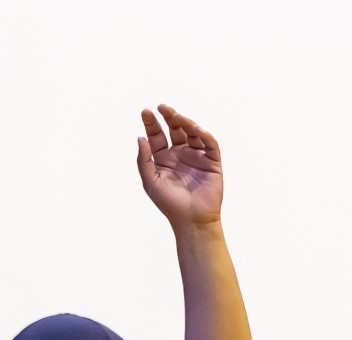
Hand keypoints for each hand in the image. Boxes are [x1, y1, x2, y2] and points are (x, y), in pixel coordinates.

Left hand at [136, 105, 222, 227]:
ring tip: (177, 116)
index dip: (151, 123)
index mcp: (164, 158)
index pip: (157, 135)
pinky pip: (209, 143)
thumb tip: (140, 138)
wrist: (191, 219)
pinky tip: (194, 128)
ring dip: (185, 122)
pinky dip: (203, 134)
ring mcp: (196, 156)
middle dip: (169, 117)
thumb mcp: (150, 181)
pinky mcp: (212, 161)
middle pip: (175, 129)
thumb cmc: (169, 203)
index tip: (146, 111)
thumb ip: (144, 160)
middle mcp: (180, 154)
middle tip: (162, 107)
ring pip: (192, 132)